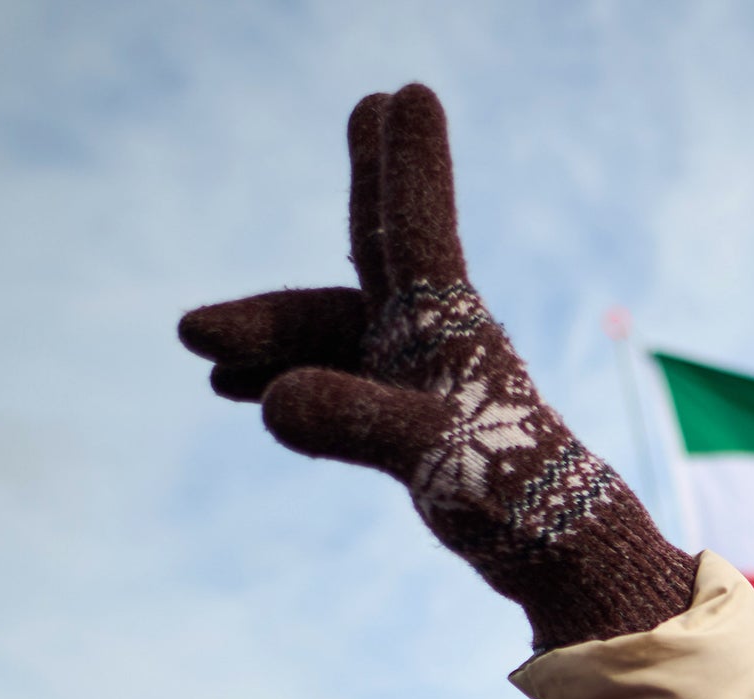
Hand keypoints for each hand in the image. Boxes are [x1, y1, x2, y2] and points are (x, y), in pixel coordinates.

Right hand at [177, 85, 697, 648]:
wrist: (560, 550)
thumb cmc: (511, 493)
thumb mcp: (432, 458)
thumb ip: (358, 422)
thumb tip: (272, 403)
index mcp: (447, 325)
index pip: (412, 227)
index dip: (401, 163)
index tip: (399, 93)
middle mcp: (433, 340)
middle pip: (346, 290)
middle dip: (271, 307)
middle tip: (194, 330)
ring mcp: (423, 378)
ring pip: (331, 342)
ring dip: (269, 348)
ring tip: (204, 363)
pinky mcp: (418, 420)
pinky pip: (339, 383)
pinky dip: (292, 384)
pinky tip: (247, 396)